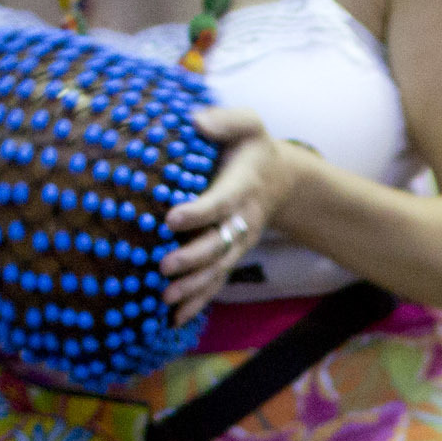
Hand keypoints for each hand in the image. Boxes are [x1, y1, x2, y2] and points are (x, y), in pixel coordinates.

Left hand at [159, 107, 301, 322]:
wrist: (277, 179)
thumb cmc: (252, 148)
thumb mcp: (248, 124)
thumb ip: (227, 120)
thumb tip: (197, 121)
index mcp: (243, 187)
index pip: (221, 202)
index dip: (199, 212)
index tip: (172, 218)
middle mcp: (242, 220)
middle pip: (220, 245)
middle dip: (193, 259)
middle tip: (165, 267)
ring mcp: (237, 242)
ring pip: (218, 270)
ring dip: (194, 287)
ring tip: (166, 299)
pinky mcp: (230, 256)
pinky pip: (216, 283)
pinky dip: (197, 303)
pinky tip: (174, 319)